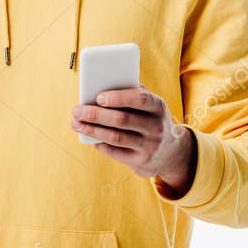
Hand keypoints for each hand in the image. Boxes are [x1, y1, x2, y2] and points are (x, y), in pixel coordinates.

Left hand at [71, 85, 196, 194]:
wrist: (171, 152)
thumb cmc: (150, 118)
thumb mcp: (150, 104)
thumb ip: (131, 93)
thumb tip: (100, 85)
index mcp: (158, 107)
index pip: (139, 99)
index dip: (118, 97)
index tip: (98, 97)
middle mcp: (156, 127)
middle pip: (122, 119)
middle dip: (95, 114)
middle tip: (76, 111)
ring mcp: (150, 146)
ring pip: (115, 137)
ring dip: (92, 130)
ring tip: (76, 124)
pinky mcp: (141, 162)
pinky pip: (115, 152)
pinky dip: (100, 144)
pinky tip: (89, 137)